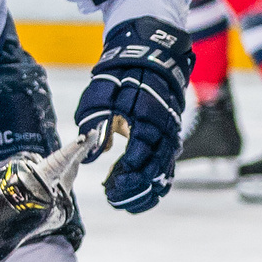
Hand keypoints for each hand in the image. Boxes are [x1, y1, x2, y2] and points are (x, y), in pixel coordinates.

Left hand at [75, 18, 192, 213]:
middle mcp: (165, 132)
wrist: (150, 56)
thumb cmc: (122, 76)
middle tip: (113, 199)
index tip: (109, 188)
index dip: (126, 177)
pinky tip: (138, 197)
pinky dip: (153, 187)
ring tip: (124, 204)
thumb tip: (90, 156)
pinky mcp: (169, 142)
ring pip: (163, 175)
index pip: (140, 157)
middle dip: (134, 190)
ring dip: (144, 193)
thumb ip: (95, 123)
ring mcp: (170, 138)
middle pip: (154, 172)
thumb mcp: (102, 94)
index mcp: (148, 120)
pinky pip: (166, 171)